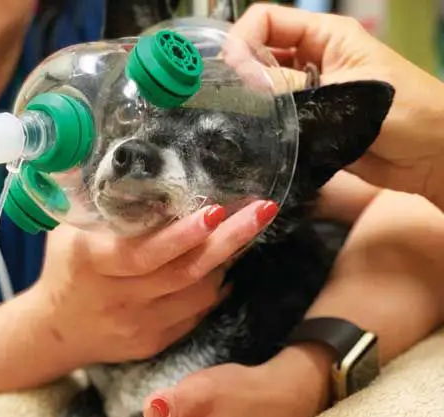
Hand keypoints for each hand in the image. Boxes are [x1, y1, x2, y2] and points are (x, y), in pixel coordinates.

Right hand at [30, 200, 276, 365]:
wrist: (54, 332)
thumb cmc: (63, 269)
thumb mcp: (66, 231)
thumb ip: (92, 199)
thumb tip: (118, 151)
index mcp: (92, 264)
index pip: (143, 253)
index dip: (182, 236)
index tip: (215, 210)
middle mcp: (118, 298)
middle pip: (182, 271)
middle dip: (228, 240)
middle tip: (261, 210)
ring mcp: (137, 325)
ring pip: (196, 294)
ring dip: (225, 261)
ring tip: (245, 230)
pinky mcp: (151, 343)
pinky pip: (194, 314)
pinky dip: (212, 288)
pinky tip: (222, 266)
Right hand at [231, 3, 443, 207]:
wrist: (432, 157)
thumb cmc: (407, 113)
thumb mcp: (345, 94)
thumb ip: (291, 88)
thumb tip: (242, 80)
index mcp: (325, 36)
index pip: (266, 21)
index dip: (242, 41)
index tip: (231, 73)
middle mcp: (312, 59)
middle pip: (258, 54)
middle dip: (240, 74)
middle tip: (231, 103)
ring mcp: (308, 92)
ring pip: (261, 89)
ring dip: (249, 104)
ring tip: (240, 123)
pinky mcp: (307, 124)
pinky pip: (272, 119)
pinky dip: (260, 127)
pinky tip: (255, 139)